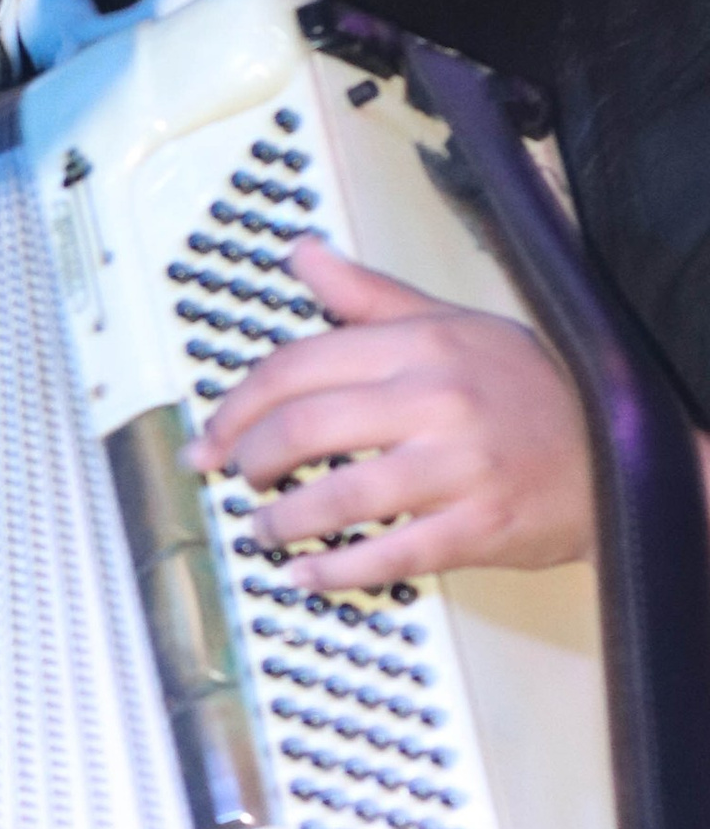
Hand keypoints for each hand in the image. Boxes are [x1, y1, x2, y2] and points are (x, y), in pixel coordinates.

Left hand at [188, 237, 592, 593]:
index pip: (296, 367)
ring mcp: (459, 466)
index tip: (210, 436)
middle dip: (250, 460)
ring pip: (340, 496)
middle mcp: (435, 399)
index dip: (236, 406)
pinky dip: (336, 570)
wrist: (619, 453)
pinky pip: (391, 553)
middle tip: (236, 478)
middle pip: (305, 428)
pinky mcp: (479, 526)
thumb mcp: (450, 324)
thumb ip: (368, 297)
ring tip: (262, 529)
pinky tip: (306, 573)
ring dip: (282, 520)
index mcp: (419, 344)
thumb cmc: (526, 388)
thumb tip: (302, 254)